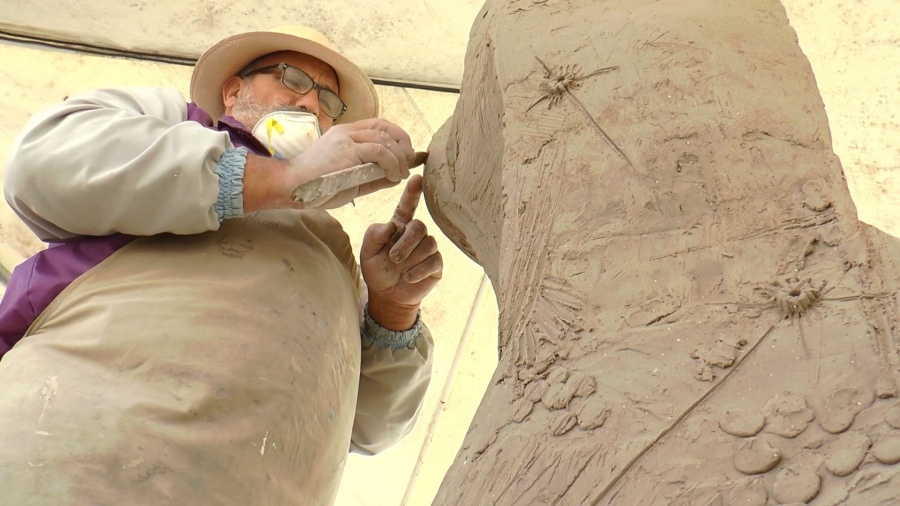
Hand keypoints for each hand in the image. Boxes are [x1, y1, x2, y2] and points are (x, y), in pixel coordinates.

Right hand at [243, 118, 416, 211]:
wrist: (290, 186)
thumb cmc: (316, 186)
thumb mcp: (350, 180)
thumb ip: (372, 176)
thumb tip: (395, 177)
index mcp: (345, 134)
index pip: (379, 125)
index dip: (397, 138)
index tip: (405, 156)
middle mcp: (347, 132)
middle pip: (385, 128)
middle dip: (403, 145)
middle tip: (407, 165)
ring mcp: (346, 139)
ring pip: (385, 140)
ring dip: (399, 158)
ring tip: (400, 174)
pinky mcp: (346, 151)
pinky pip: (378, 152)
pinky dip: (391, 164)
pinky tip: (392, 176)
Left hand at [360, 175, 442, 329]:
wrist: (387, 296)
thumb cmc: (377, 270)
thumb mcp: (368, 251)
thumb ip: (375, 234)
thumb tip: (392, 226)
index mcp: (399, 226)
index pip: (407, 206)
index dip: (412, 193)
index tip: (417, 178)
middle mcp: (415, 234)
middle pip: (419, 227)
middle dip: (406, 243)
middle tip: (394, 258)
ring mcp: (427, 249)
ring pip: (428, 243)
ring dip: (411, 258)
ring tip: (400, 270)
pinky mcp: (435, 264)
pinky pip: (433, 261)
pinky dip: (419, 270)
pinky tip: (408, 278)